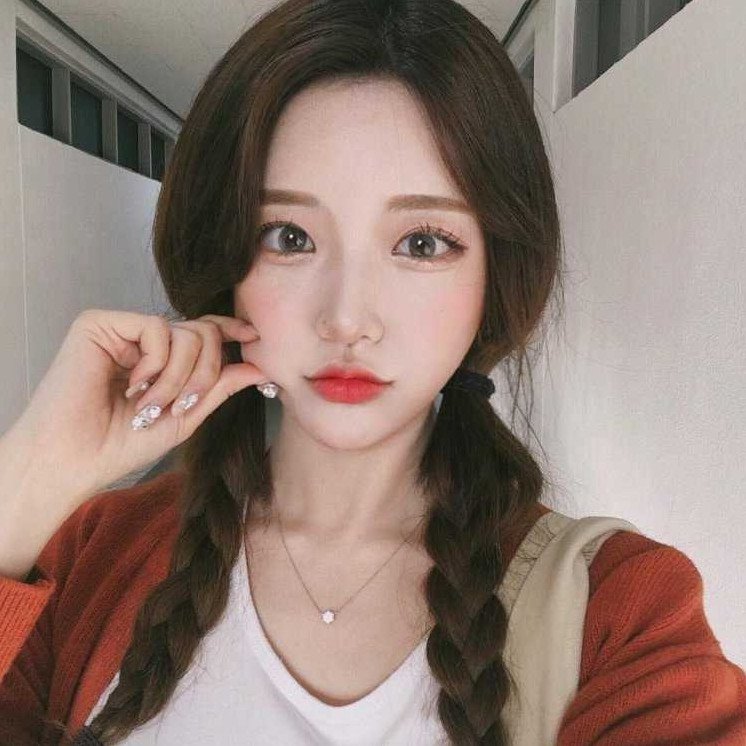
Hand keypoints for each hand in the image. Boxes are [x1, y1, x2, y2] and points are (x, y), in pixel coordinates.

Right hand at [5, 309, 265, 514]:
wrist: (76, 460)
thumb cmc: (122, 445)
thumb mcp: (185, 416)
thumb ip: (219, 388)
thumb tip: (259, 367)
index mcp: (160, 359)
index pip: (202, 333)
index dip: (229, 330)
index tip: (253, 336)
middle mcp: (141, 340)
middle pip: (203, 333)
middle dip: (205, 373)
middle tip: (184, 405)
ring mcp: (121, 330)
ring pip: (185, 332)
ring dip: (179, 378)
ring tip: (150, 406)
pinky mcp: (99, 323)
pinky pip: (156, 329)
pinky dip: (157, 363)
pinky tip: (134, 386)